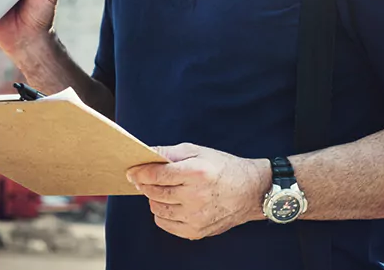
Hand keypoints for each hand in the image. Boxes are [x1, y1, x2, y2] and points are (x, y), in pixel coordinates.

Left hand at [126, 143, 270, 240]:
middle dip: (146, 184)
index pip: (157, 174)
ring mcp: (196, 217)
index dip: (140, 172)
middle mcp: (196, 196)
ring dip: (155, 199)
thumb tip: (145, 153)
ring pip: (157, 209)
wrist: (251, 192)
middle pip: (155, 192)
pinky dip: (163, 213)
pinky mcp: (196, 231)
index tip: (132, 172)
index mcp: (197, 173)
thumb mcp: (199, 151)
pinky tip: (173, 204)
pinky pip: (165, 223)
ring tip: (166, 190)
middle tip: (147, 179)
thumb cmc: (223, 168)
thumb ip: (170, 152)